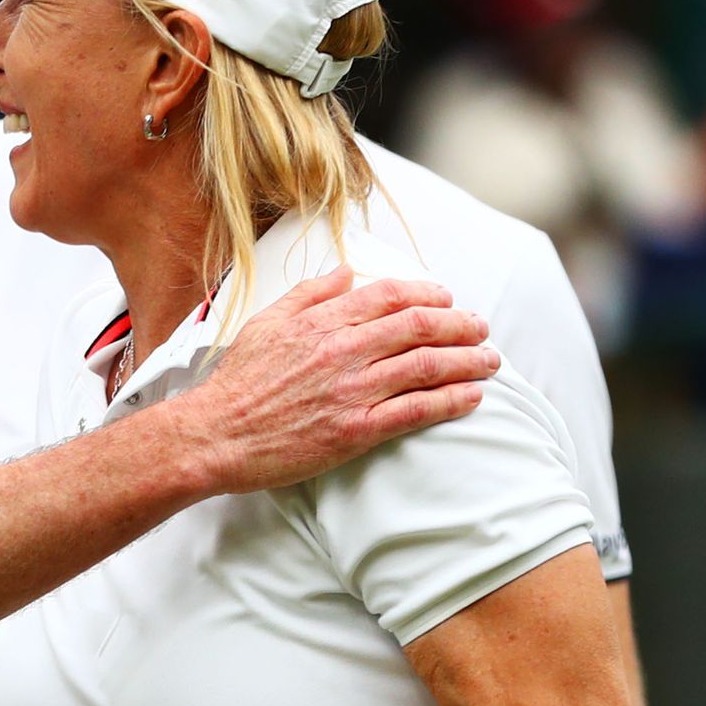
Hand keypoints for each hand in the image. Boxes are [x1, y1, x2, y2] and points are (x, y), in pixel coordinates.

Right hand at [175, 268, 497, 493]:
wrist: (216, 434)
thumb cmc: (237, 383)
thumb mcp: (266, 323)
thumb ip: (309, 294)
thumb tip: (345, 271)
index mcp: (321, 322)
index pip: (389, 296)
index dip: (427, 293)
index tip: (448, 298)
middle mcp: (342, 351)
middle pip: (418, 326)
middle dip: (459, 324)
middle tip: (480, 328)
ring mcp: (351, 391)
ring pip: (425, 366)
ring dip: (466, 360)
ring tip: (489, 360)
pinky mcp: (355, 431)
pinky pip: (415, 411)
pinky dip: (450, 401)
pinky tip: (471, 396)